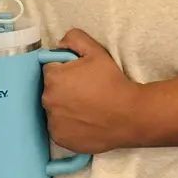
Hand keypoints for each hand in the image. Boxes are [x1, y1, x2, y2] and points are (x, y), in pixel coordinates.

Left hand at [42, 30, 143, 154]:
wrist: (130, 116)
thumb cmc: (113, 82)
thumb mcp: (96, 51)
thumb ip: (74, 38)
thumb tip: (59, 44)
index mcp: (53, 78)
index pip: (50, 69)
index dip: (65, 71)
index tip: (80, 77)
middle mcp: (48, 101)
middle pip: (50, 90)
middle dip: (63, 89)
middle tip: (85, 93)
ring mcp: (53, 122)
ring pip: (54, 110)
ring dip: (64, 108)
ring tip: (86, 109)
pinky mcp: (60, 139)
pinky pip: (59, 128)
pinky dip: (68, 126)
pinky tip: (84, 122)